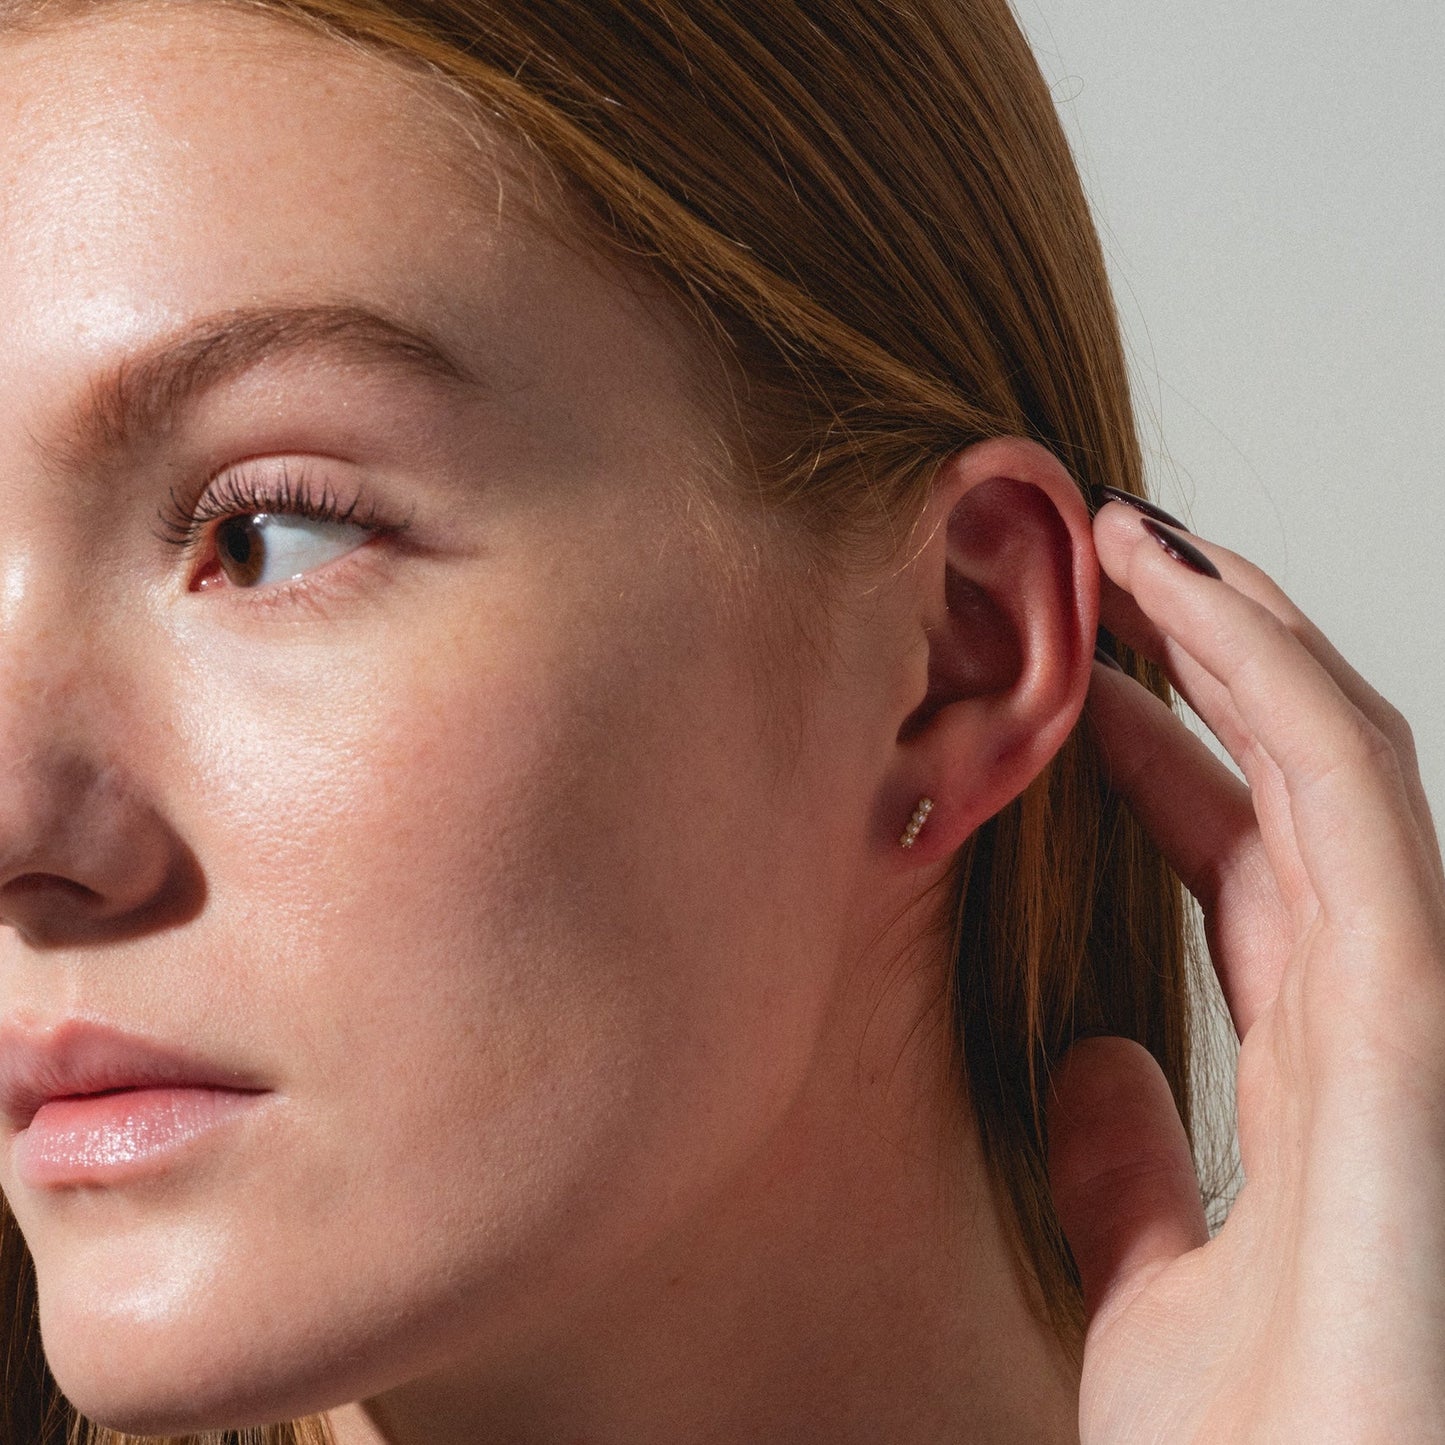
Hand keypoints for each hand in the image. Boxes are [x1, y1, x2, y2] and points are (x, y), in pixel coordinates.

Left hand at [1046, 500, 1444, 1442]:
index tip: (1065, 679)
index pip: (1245, 857)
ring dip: (1240, 635)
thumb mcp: (1151, 1280)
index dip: (1162, 750)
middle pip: (1294, 784)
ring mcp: (1408, 1019)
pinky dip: (1283, 698)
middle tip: (1103, 561)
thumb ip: (1132, 1165)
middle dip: (1209, 656)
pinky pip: (1358, 821)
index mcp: (1312, 1070)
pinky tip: (1193, 615)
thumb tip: (1089, 1053)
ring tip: (1133, 540)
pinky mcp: (1414, 1036)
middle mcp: (1373, 1021)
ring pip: (1337, 767)